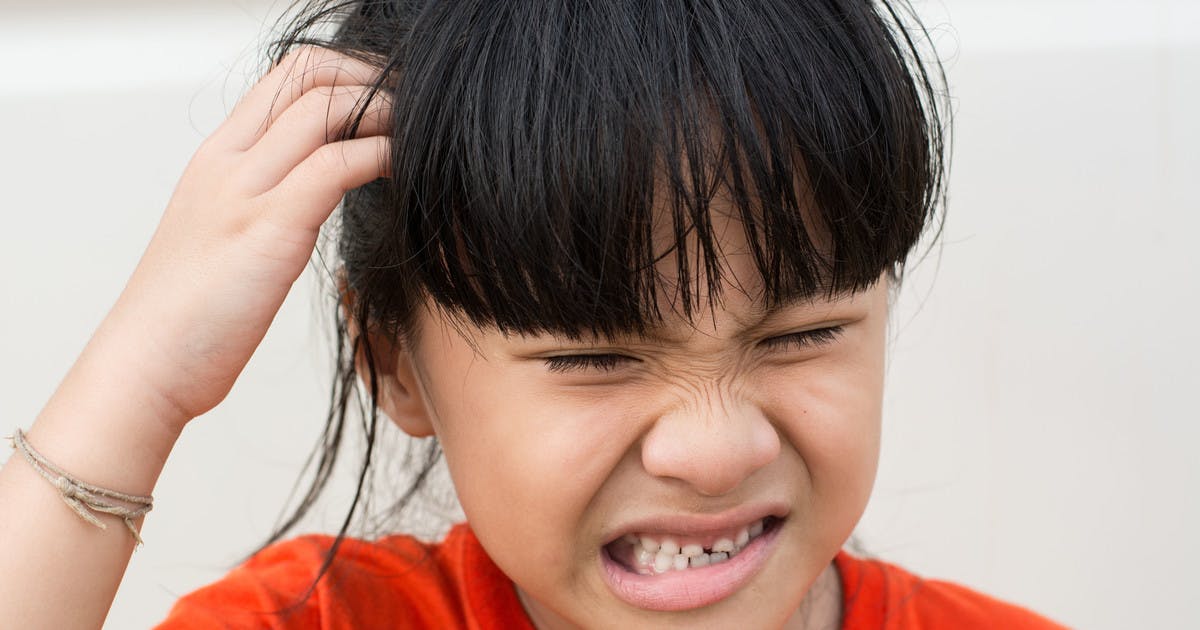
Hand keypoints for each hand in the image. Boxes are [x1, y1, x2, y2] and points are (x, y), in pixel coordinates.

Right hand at [96, 46, 390, 427]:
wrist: (146, 364)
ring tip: (422, 134)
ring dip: (386, 111)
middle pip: (307, 74)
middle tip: (416, 107)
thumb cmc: (190, 315)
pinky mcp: (269, 227)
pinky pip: (336, 165)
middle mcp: (227, 161)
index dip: (346, 72)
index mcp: (217, 158)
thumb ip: (262, 202)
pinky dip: (382, 156)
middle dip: (372, 77)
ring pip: (325, 107)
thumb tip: (315, 195)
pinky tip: (407, 170)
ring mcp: (245, 190)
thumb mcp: (222, 237)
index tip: (389, 99)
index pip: (285, 76)